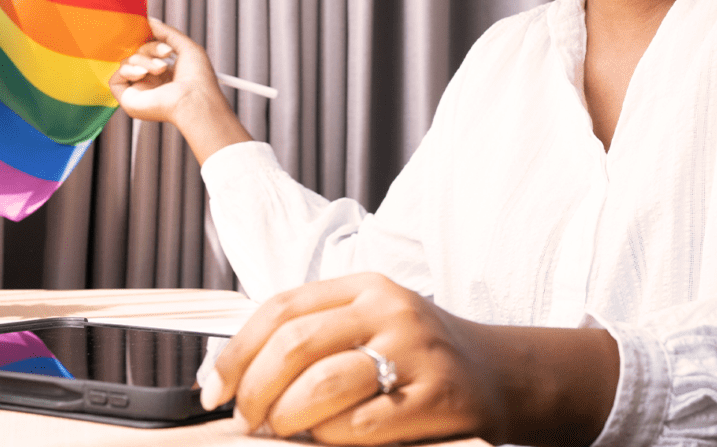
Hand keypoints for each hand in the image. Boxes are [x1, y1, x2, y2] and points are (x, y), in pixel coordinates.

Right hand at [109, 17, 214, 122]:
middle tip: (166, 53)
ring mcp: (140, 91)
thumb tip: (149, 22)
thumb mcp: (186, 46)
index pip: (147, 51)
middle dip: (151, 49)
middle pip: (137, 53)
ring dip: (144, 60)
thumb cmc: (198, 78)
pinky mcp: (129, 100)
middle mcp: (152, 82)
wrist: (195, 99)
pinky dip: (127, 71)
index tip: (154, 34)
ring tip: (161, 68)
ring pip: (127, 63)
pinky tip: (143, 74)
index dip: (150, 41)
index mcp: (166, 73)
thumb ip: (166, 32)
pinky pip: (115, 78)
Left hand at [199, 273, 618, 445]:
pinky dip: (330, 438)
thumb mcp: (371, 324)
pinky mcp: (438, 398)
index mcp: (365, 284)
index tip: (212, 386)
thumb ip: (316, 337)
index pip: (282, 307)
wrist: (503, 374)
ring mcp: (415, 351)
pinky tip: (324, 440)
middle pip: (295, 342)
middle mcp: (389, 308)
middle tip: (245, 418)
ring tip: (279, 431)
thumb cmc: (422, 356)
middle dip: (254, 388)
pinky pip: (362, 425)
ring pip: (322, 383)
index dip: (237, 350)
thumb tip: (239, 376)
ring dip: (285, 417)